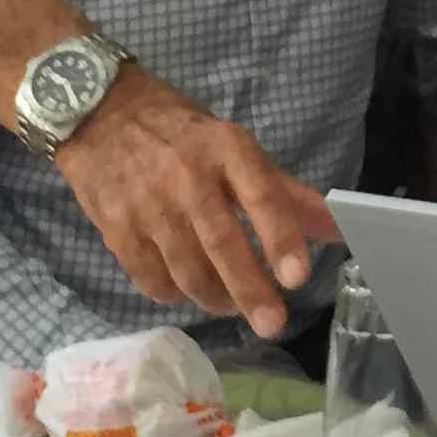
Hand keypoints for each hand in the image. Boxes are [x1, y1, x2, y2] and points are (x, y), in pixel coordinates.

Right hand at [49, 69, 339, 339]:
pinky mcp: (115, 226)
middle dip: (249, 289)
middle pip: (222, 242)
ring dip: (215, 298)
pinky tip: (187, 294)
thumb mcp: (235, 148)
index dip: (280, 238)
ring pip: (186, 268)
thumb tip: (337, 229)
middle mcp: (186, 175)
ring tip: (233, 308)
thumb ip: (285, 193)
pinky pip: (150, 276)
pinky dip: (173, 294)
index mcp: (226, 148)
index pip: (260, 195)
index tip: (297, 277)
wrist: (100, 113)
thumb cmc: (182, 134)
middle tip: (272, 323)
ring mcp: (146, 203)